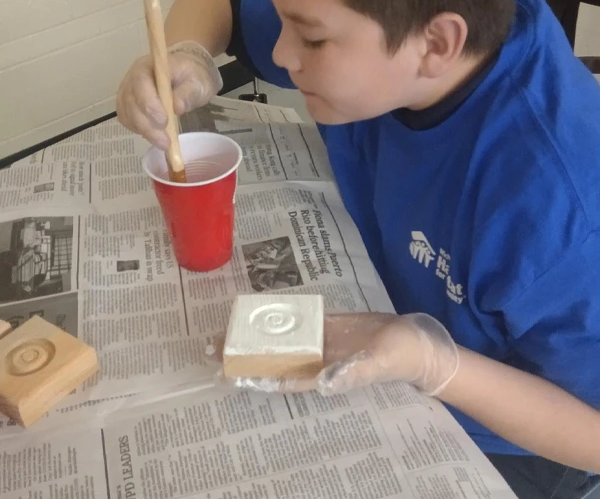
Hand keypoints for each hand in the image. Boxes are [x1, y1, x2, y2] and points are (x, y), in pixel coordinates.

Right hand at [116, 41, 222, 148]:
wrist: (186, 72)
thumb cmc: (192, 75)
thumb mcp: (198, 81)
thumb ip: (188, 92)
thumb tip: (177, 107)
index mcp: (149, 66)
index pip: (140, 82)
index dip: (148, 103)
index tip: (163, 121)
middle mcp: (132, 78)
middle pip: (130, 102)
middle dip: (147, 125)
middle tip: (165, 142)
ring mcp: (128, 92)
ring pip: (127, 114)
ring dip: (144, 131)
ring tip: (163, 143)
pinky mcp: (128, 105)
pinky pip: (127, 120)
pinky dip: (139, 130)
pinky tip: (154, 136)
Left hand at [208, 312, 458, 395]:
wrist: (414, 342)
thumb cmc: (398, 356)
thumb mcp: (378, 363)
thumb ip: (354, 373)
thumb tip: (325, 381)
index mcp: (324, 374)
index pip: (281, 378)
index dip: (253, 376)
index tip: (226, 372)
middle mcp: (315, 361)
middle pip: (272, 359)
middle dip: (244, 354)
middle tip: (209, 346)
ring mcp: (320, 343)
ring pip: (281, 341)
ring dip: (255, 336)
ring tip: (225, 328)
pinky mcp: (328, 327)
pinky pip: (298, 323)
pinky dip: (279, 319)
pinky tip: (261, 312)